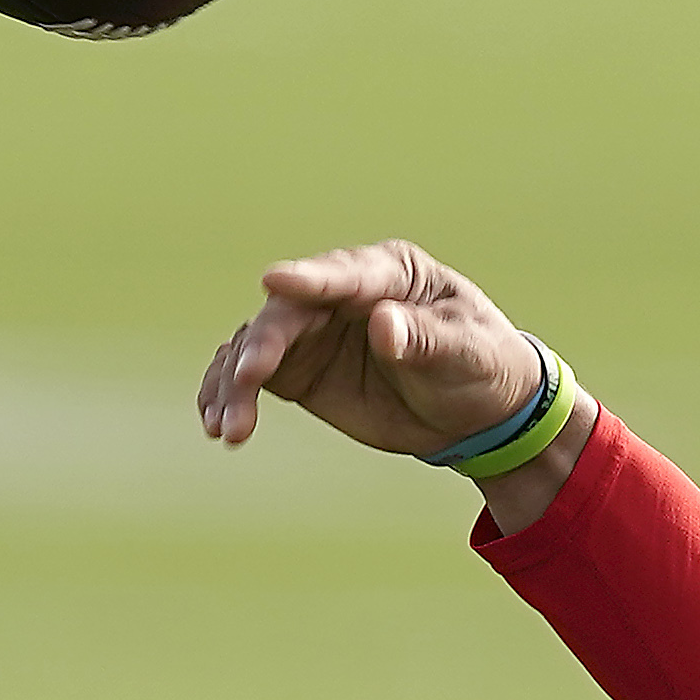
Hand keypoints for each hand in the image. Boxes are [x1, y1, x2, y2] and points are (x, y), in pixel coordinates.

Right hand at [198, 239, 537, 457]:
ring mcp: (314, 331)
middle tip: (248, 379)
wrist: (478, 412)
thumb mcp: (467, 353)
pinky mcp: (298, 369)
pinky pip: (250, 375)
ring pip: (256, 344)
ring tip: (227, 426)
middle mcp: (339, 294)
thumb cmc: (481, 364)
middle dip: (262, 345)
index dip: (309, 279)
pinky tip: (218, 424)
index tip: (274, 281)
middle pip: (287, 312)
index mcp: (391, 273)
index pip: (344, 275)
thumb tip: (385, 324)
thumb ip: (426, 339)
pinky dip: (228, 396)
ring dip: (234, 381)